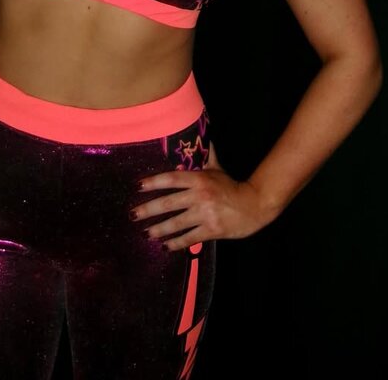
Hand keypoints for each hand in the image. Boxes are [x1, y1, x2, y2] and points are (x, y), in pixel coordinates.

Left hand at [130, 164, 274, 250]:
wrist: (254, 205)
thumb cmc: (231, 186)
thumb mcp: (216, 168)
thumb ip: (204, 157)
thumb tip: (195, 140)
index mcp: (199, 179)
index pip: (171, 179)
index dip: (153, 182)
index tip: (138, 186)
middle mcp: (199, 196)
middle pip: (168, 203)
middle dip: (148, 210)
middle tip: (133, 215)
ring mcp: (205, 214)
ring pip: (176, 223)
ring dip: (159, 229)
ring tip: (146, 233)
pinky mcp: (211, 230)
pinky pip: (190, 238)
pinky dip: (176, 243)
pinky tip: (165, 246)